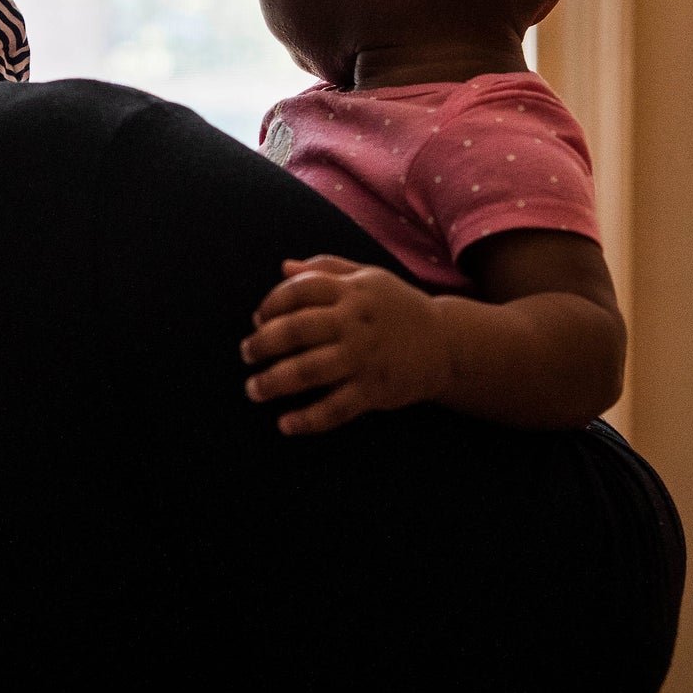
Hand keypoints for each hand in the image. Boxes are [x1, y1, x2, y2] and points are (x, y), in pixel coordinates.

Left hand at [241, 256, 456, 435]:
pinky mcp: (374, 390)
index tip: (257, 319)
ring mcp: (364, 358)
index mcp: (352, 291)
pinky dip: (307, 419)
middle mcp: (355, 322)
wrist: (445, 343)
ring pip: (308, 371)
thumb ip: (326, 270)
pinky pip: (335, 408)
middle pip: (297, 330)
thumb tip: (282, 268)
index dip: (271, 304)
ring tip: (254, 389)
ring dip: (274, 382)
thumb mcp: (368, 278)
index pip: (299, 291)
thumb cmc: (397, 307)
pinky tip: (286, 424)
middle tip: (246, 354)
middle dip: (263, 344)